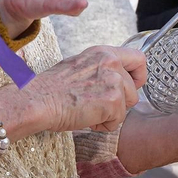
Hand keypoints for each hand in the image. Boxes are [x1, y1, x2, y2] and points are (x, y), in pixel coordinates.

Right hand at [0, 44, 145, 137]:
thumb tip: (114, 79)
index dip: (138, 76)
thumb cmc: (51, 88)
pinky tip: (86, 119)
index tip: (131, 86)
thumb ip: (100, 69)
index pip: (138, 58)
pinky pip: (118, 121)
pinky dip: (103, 125)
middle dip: (120, 103)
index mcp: (102, 52)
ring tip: (88, 112)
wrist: (38, 100)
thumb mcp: (79, 66)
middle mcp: (111, 62)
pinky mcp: (113, 101)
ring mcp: (114, 81)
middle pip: (135, 89)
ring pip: (127, 106)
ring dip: (111, 115)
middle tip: (98, 106)